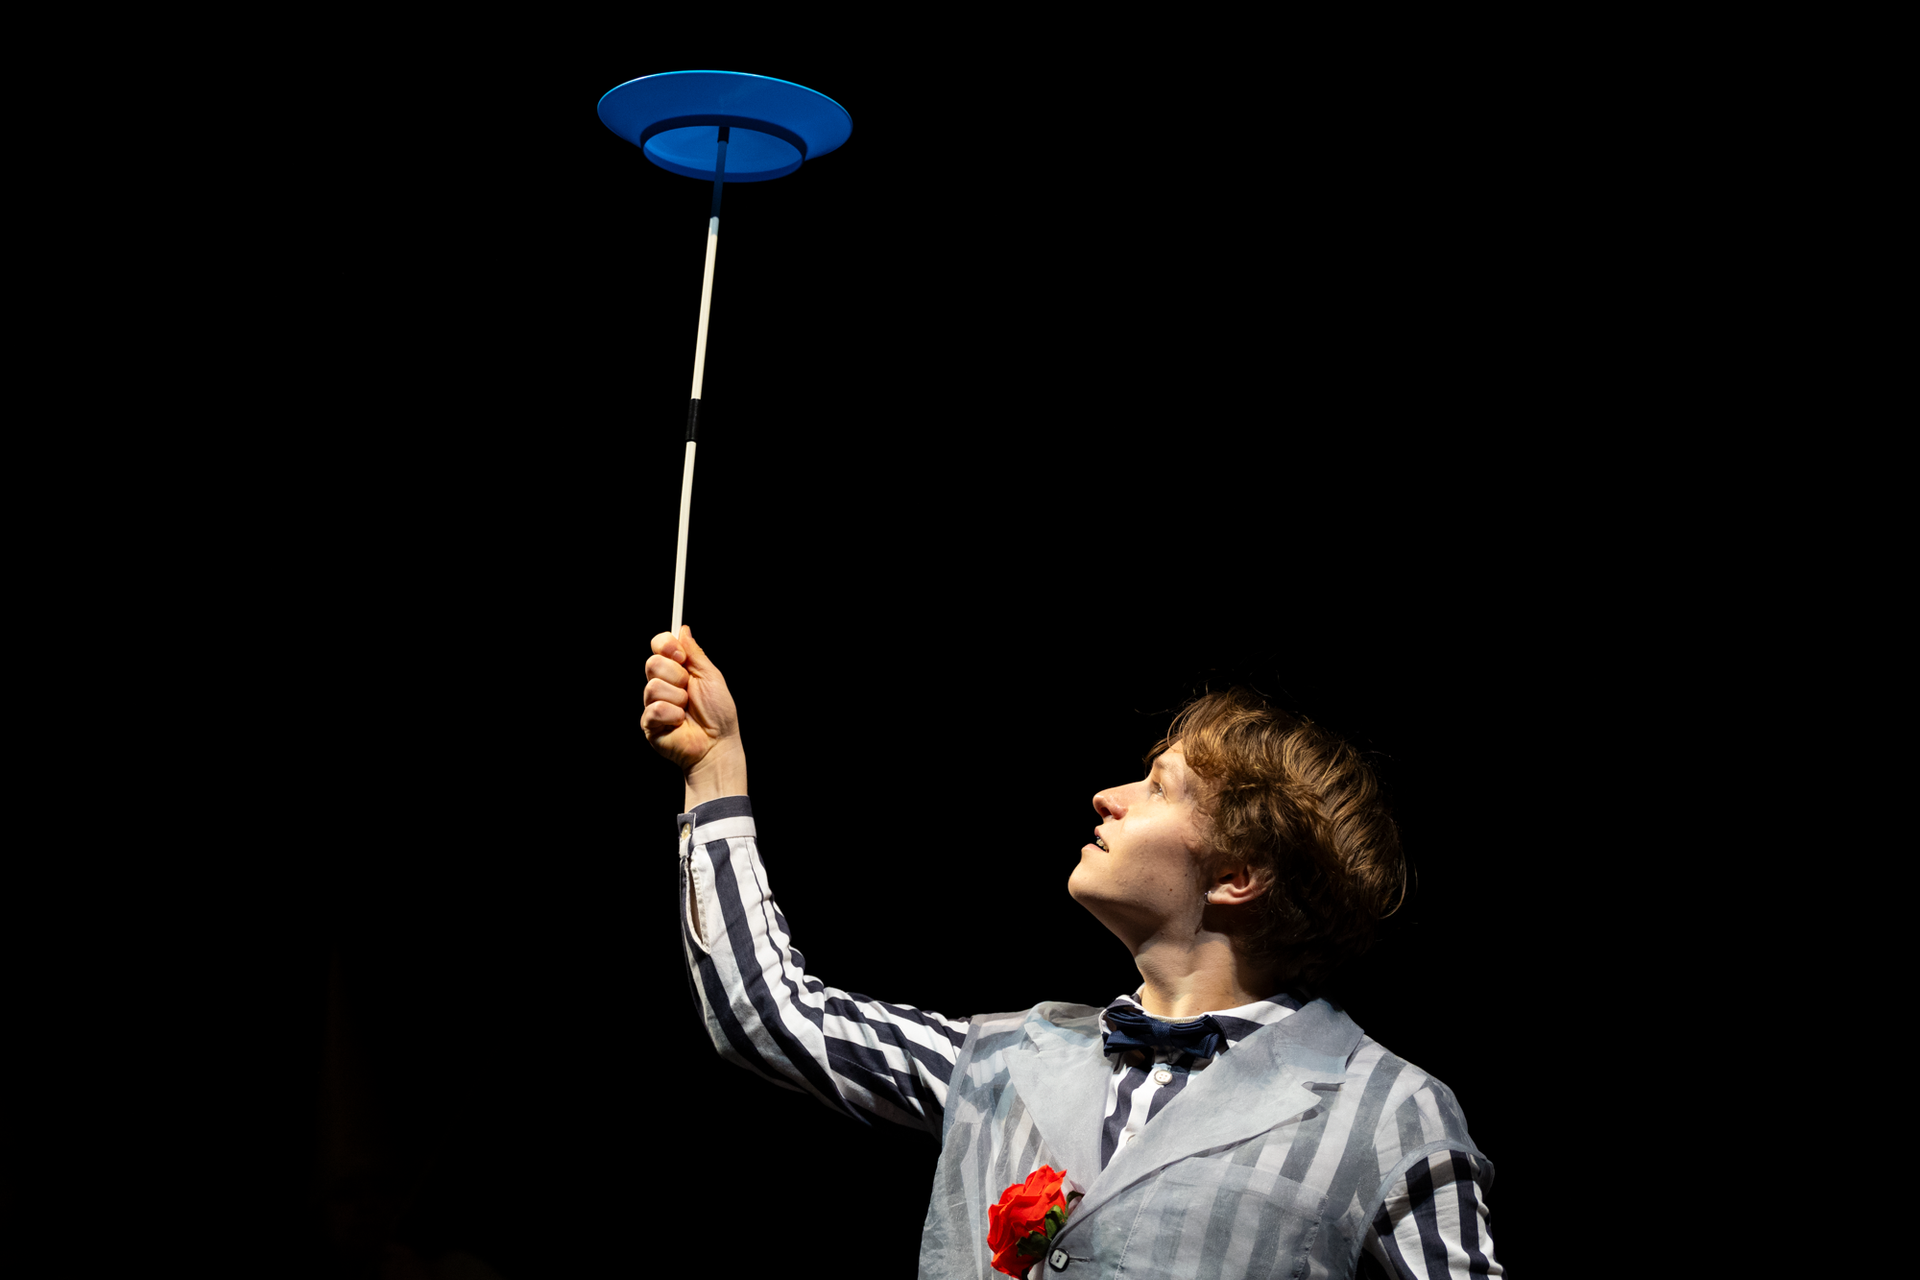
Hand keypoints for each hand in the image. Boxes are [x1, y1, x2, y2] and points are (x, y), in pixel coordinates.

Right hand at [642, 626, 744, 793]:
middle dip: (676, 675)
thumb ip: (695, 653)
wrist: (718, 744)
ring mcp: (654, 703)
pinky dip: (672, 715)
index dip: (665, 645)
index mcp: (677, 670)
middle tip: (689, 689)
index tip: (680, 655)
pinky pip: (654, 709)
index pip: (659, 646)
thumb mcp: (711, 677)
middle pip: (652, 663)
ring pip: (653, 686)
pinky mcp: (649, 723)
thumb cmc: (719, 713)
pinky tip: (680, 722)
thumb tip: (682, 629)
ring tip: (687, 710)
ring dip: (677, 698)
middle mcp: (663, 684)